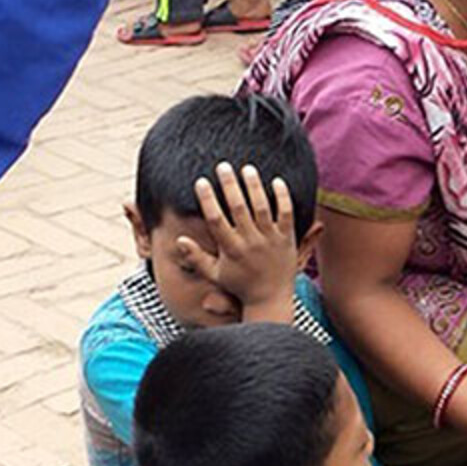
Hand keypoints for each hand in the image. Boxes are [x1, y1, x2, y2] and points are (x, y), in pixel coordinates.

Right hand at [177, 162, 297, 315]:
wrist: (271, 299)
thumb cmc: (240, 285)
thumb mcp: (215, 274)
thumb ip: (196, 258)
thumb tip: (179, 239)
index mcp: (231, 249)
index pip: (216, 219)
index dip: (207, 199)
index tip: (201, 181)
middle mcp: (250, 242)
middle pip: (239, 208)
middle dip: (230, 185)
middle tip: (223, 166)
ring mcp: (270, 239)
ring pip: (262, 207)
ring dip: (254, 186)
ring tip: (247, 168)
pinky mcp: (287, 239)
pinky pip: (286, 214)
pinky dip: (282, 197)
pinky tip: (277, 180)